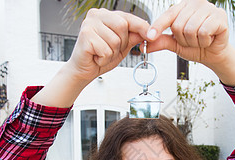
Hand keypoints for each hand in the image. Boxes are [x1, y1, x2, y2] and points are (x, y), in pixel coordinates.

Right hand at [32, 9, 149, 106]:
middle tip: (110, 50)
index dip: (141, 27)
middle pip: (123, 26)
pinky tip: (96, 57)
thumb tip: (148, 32)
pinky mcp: (85, 35)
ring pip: (115, 40)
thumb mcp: (121, 47)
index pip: (128, 17)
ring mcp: (89, 24)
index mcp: (106, 15)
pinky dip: (104, 59)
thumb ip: (132, 38)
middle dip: (122, 44)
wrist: (83, 70)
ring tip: (101, 54)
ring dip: (112, 53)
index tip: (151, 35)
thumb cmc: (99, 57)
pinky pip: (106, 50)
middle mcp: (96, 15)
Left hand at [146, 0, 234, 85]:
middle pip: (178, 25)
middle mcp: (196, 4)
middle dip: (184, 40)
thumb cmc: (196, 46)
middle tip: (192, 40)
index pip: (168, 15)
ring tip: (201, 40)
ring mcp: (209, 8)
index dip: (158, 26)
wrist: (213, 55)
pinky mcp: (219, 16)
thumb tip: (144, 45)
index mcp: (183, 7)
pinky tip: (210, 38)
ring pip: (191, 30)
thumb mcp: (175, 44)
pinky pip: (203, 32)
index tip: (150, 36)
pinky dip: (205, 41)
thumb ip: (161, 42)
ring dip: (194, 42)